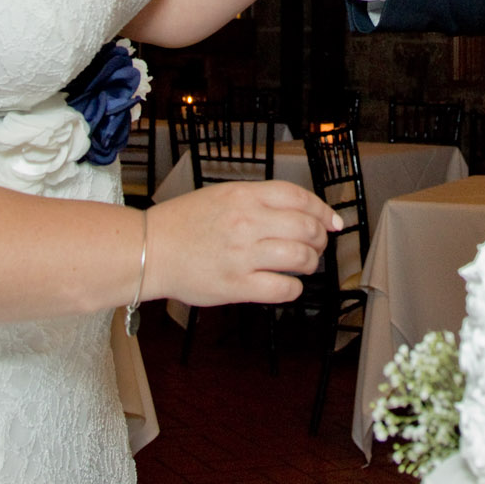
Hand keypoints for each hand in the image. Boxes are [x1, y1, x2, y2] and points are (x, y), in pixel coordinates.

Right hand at [146, 181, 339, 306]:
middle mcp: (247, 222)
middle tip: (317, 245)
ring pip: (300, 257)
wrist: (150, 249)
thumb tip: (297, 212)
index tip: (334, 221)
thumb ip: (258, 201)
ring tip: (304, 264)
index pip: (299, 197)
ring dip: (310, 263)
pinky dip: (294, 288)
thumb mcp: (222, 196)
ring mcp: (242, 254)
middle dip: (320, 238)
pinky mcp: (236, 285)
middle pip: (306, 227)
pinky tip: (287, 285)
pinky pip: (282, 288)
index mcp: (244, 196)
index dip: (322, 210)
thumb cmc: (183, 223)